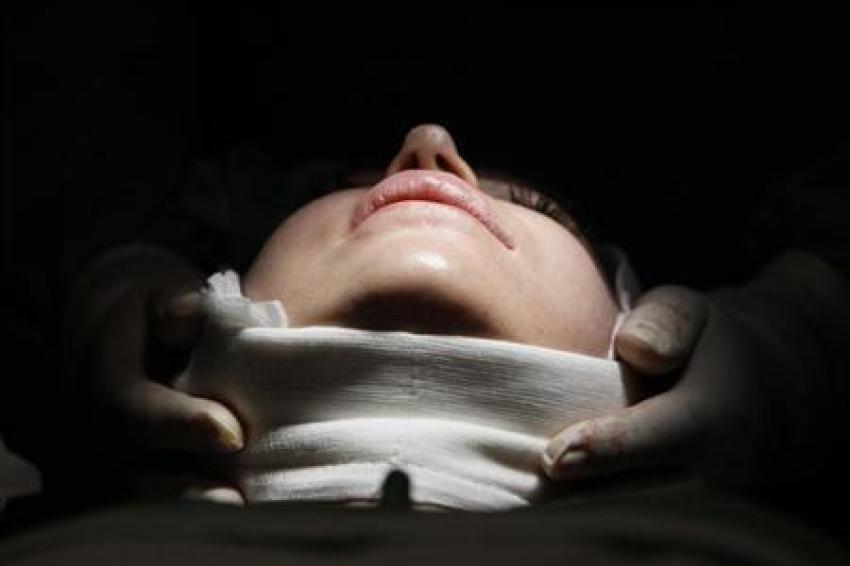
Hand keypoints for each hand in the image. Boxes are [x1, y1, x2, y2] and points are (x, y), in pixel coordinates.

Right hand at [73, 246, 244, 501]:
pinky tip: (241, 503)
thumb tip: (185, 319)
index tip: (233, 433)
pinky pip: (163, 497)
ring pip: (145, 497)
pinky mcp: (142, 475)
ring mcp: (118, 460)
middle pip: (131, 473)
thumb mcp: (160, 289)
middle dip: (182, 489)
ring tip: (237, 507)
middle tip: (233, 497)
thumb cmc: (153, 307)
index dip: (180, 424)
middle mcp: (101, 431)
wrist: (120, 327)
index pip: (132, 412)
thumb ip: (175, 301)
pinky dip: (196, 503)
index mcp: (101, 381)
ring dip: (191, 506)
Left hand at [542, 252, 849, 492]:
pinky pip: (633, 525)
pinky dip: (595, 512)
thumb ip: (665, 321)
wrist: (761, 399)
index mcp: (714, 419)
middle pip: (638, 494)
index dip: (605, 450)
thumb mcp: (690, 312)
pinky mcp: (684, 521)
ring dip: (585, 506)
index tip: (554, 458)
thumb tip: (635, 349)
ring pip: (634, 517)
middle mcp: (714, 474)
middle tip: (530, 480)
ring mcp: (702, 507)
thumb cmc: (707, 349)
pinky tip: (555, 500)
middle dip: (584, 490)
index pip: (655, 439)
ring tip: (533, 492)